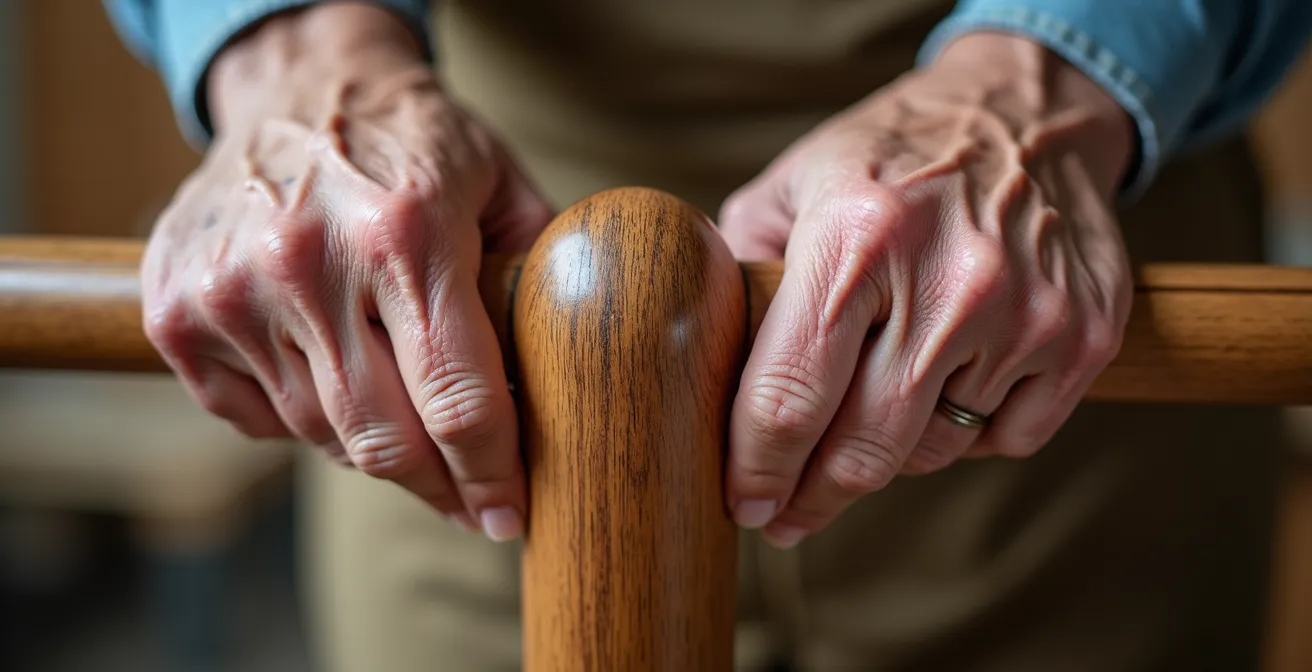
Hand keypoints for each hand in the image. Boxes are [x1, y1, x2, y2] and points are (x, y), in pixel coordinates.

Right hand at [141, 4, 551, 539]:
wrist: (297, 84)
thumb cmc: (412, 141)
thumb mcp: (500, 180)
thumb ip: (542, 268)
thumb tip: (582, 367)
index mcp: (406, 232)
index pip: (458, 398)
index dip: (491, 474)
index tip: (509, 513)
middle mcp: (309, 263)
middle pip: (385, 440)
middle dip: (440, 487)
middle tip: (470, 504)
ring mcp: (231, 290)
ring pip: (321, 435)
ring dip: (376, 451)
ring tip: (412, 437)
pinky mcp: (177, 313)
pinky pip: (255, 418)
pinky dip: (303, 421)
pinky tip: (338, 386)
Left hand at [719, 33, 1135, 547]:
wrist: (1028, 113)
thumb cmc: (892, 155)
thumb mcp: (793, 183)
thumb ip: (739, 269)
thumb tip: (699, 362)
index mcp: (855, 236)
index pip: (788, 396)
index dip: (757, 468)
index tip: (742, 503)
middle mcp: (946, 280)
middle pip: (862, 449)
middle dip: (810, 495)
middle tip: (785, 512)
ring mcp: (1024, 314)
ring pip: (932, 452)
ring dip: (890, 453)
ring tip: (869, 417)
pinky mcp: (1083, 338)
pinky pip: (1007, 441)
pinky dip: (970, 433)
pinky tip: (949, 388)